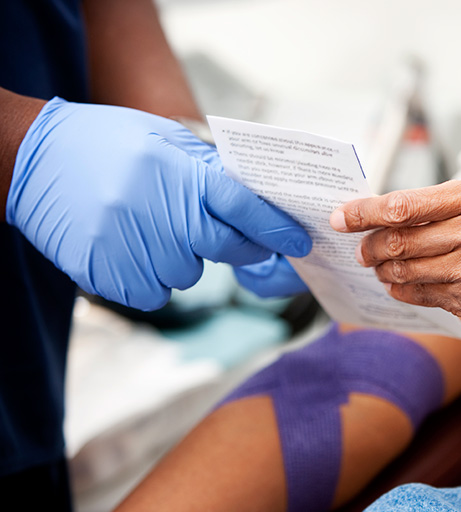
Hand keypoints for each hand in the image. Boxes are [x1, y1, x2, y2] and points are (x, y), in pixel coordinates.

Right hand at [6, 97, 311, 310]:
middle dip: (235, 245)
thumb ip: (208, 170)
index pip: (244, 208)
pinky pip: (151, 293)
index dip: (276, 229)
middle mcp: (160, 212)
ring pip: (186, 274)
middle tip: (215, 231)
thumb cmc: (106, 143)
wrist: (32, 158)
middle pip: (225, 248)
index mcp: (179, 173)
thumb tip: (256, 199)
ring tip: (145, 226)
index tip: (298, 243)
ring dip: (178, 259)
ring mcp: (132, 247)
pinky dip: (147, 278)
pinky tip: (127, 248)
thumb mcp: (164, 138)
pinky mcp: (106, 274)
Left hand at [330, 173, 460, 342]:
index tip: (340, 215)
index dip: (363, 211)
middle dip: (370, 245)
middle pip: (397, 237)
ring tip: (381, 267)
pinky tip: (401, 285)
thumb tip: (397, 213)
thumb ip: (458, 203)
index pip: (404, 202)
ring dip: (384, 270)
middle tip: (360, 249)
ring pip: (404, 269)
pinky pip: (422, 295)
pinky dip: (404, 290)